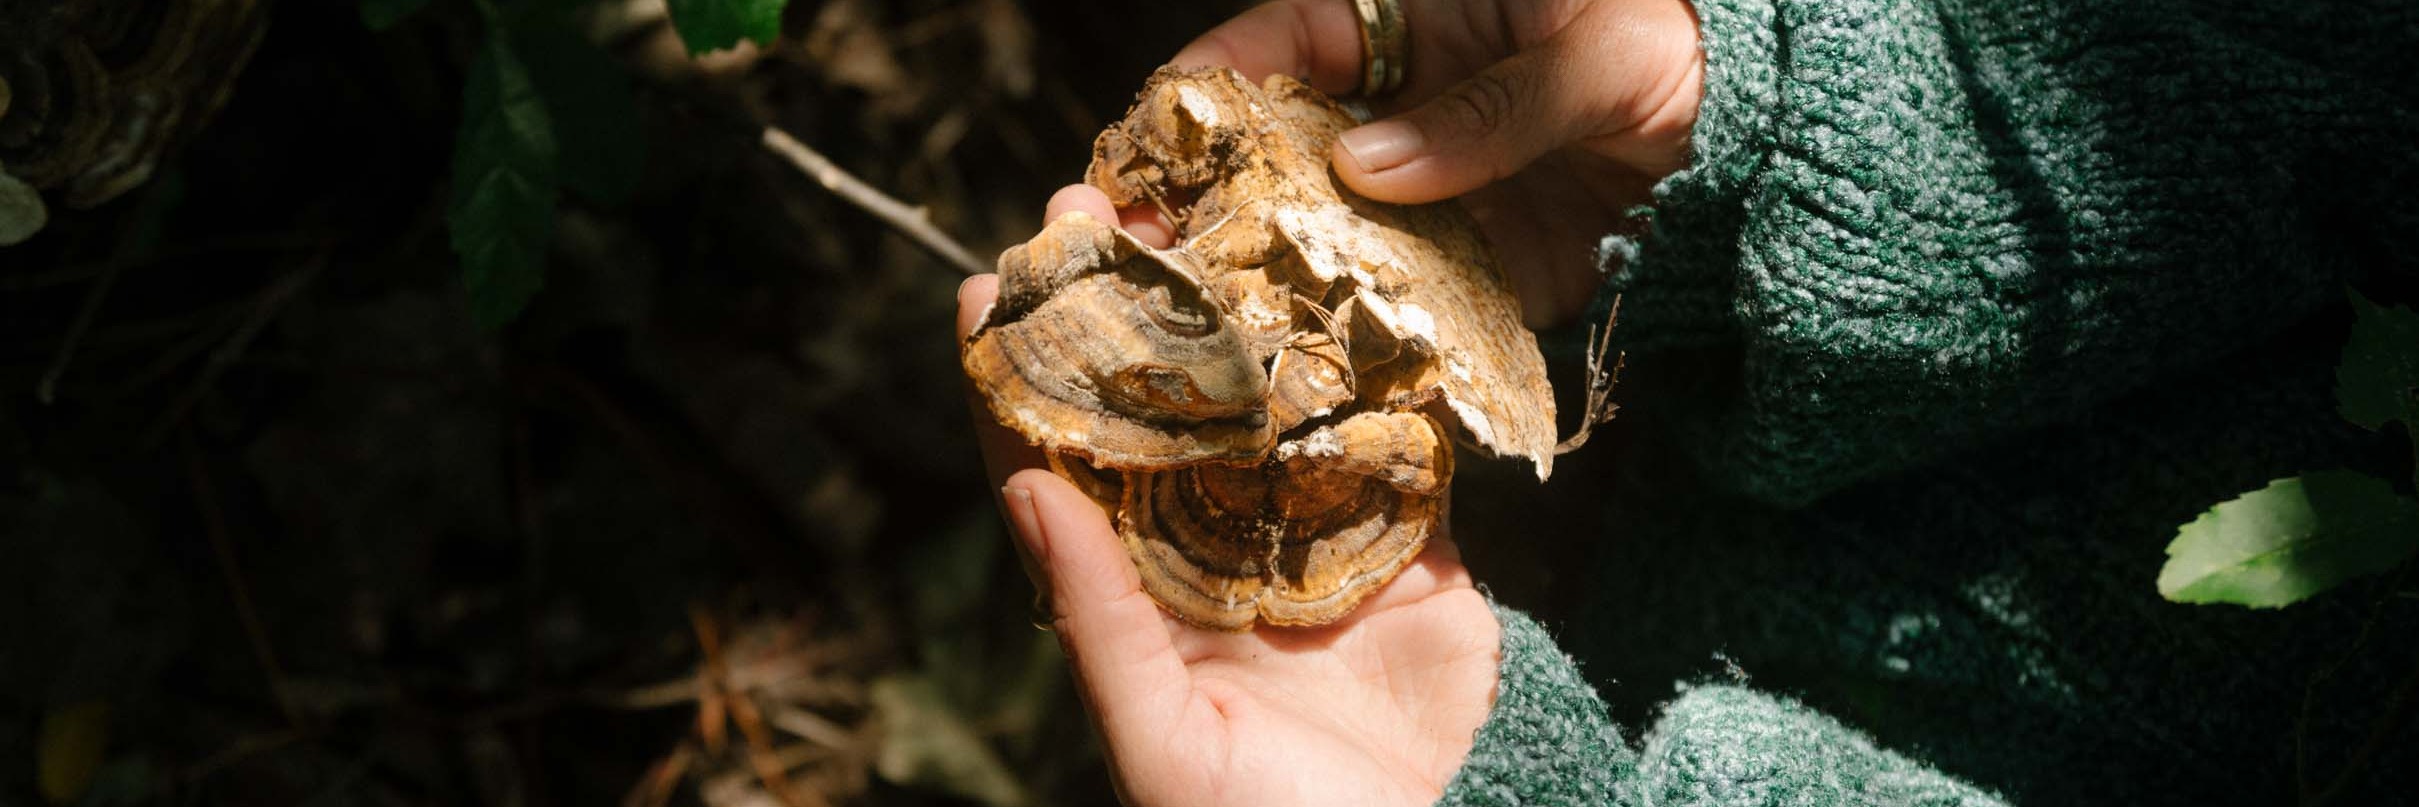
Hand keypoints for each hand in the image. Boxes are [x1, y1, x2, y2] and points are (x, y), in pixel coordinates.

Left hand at [959, 187, 1503, 806]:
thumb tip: (1022, 489)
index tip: (987, 286)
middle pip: (1157, 409)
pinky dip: (1379, 366)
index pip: (1058, 470)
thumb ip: (1099, 623)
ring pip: (1267, 402)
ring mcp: (1311, 539)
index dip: (1021, 379)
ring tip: (1214, 212)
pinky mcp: (1408, 544)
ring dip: (1241, 311)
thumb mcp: (1161, 743)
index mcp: (1135, 599)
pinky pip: (1389, 438)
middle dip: (1125, 311)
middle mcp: (1212, 552)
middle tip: (1096, 209)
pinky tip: (1356, 280)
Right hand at [1172, 0, 1704, 326]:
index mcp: (1428, 10)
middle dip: (1219, 193)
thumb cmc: (1697, 46)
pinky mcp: (1484, 263)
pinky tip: (1317, 365)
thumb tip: (1364, 167)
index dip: (1217, 78)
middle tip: (1151, 249)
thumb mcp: (1599, 55)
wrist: (1794, 140)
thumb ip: (1488, 111)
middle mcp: (1415, 99)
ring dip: (1278, 276)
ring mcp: (1443, 187)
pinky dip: (1368, 331)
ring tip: (1212, 325)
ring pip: (1332, 229)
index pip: (1295, 35)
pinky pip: (1409, 297)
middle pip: (1287, 142)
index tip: (1156, 132)